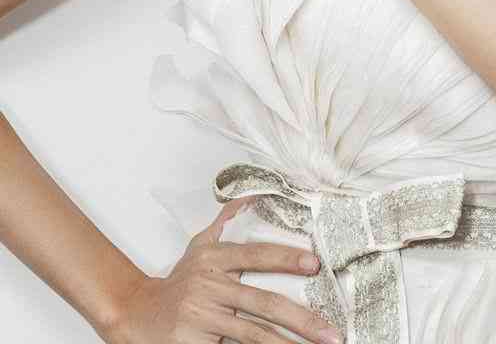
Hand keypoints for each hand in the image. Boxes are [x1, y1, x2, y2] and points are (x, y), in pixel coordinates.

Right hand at [104, 196, 342, 342]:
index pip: (255, 255)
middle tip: (332, 332)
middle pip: (262, 303)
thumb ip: (225, 222)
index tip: (315, 264)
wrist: (136, 314)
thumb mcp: (198, 246)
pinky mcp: (195, 342)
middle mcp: (208, 286)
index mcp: (213, 258)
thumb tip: (252, 195)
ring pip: (253, 333)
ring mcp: (201, 316)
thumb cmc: (176, 283)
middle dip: (302, 319)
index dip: (285, 258)